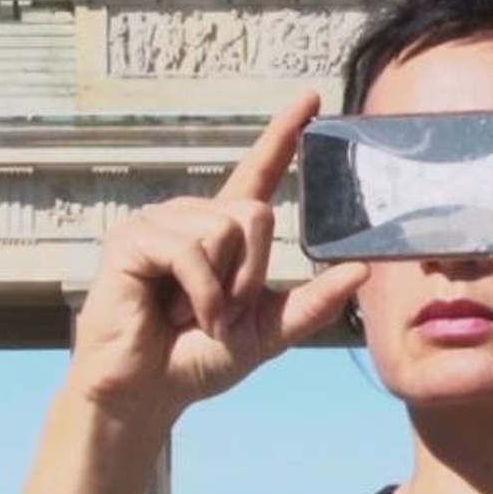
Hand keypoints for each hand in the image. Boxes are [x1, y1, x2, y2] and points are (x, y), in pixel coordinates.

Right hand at [67, 92, 368, 418]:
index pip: (259, 172)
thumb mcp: (267, 332)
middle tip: (219, 312)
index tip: (311, 98)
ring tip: (190, 314)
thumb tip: (361, 269)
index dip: (283, 135)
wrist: (147, 395)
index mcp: (222, 231)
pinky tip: (173, 314)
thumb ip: (312, 303)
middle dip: (250, 274)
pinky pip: (192, 251)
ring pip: (226, 230)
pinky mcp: (131, 239)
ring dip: (220, 288)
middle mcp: (191, 216)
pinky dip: (197, 294)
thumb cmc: (197, 360)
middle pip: (256, 213)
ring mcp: (158, 223)